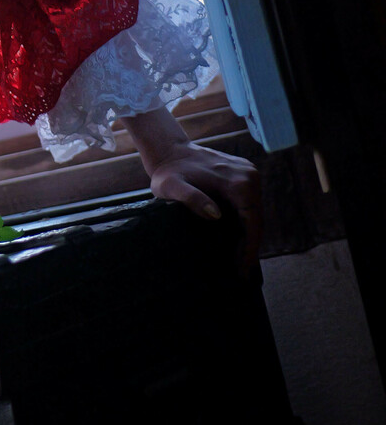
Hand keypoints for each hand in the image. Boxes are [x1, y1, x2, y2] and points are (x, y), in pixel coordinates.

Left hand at [121, 107, 262, 271]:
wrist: (170, 151)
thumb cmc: (168, 172)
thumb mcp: (171, 188)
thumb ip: (192, 199)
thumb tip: (216, 215)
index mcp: (238, 181)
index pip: (252, 221)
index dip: (249, 247)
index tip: (244, 268)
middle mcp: (249, 175)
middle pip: (256, 218)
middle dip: (250, 246)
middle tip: (242, 272)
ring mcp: (248, 173)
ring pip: (254, 212)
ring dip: (249, 236)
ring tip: (241, 261)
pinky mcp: (244, 175)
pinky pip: (249, 203)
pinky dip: (245, 222)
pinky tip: (238, 240)